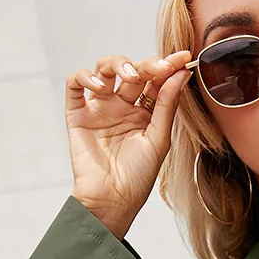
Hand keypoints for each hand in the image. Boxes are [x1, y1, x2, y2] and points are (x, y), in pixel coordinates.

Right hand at [64, 50, 193, 237]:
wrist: (112, 200)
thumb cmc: (138, 177)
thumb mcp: (159, 139)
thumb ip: (167, 104)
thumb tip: (180, 73)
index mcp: (145, 112)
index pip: (156, 81)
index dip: (168, 67)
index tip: (183, 58)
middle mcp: (122, 106)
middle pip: (132, 70)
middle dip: (146, 64)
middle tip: (159, 67)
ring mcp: (99, 107)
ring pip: (104, 69)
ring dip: (116, 63)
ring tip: (128, 75)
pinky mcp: (78, 113)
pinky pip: (75, 84)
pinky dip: (85, 78)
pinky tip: (99, 87)